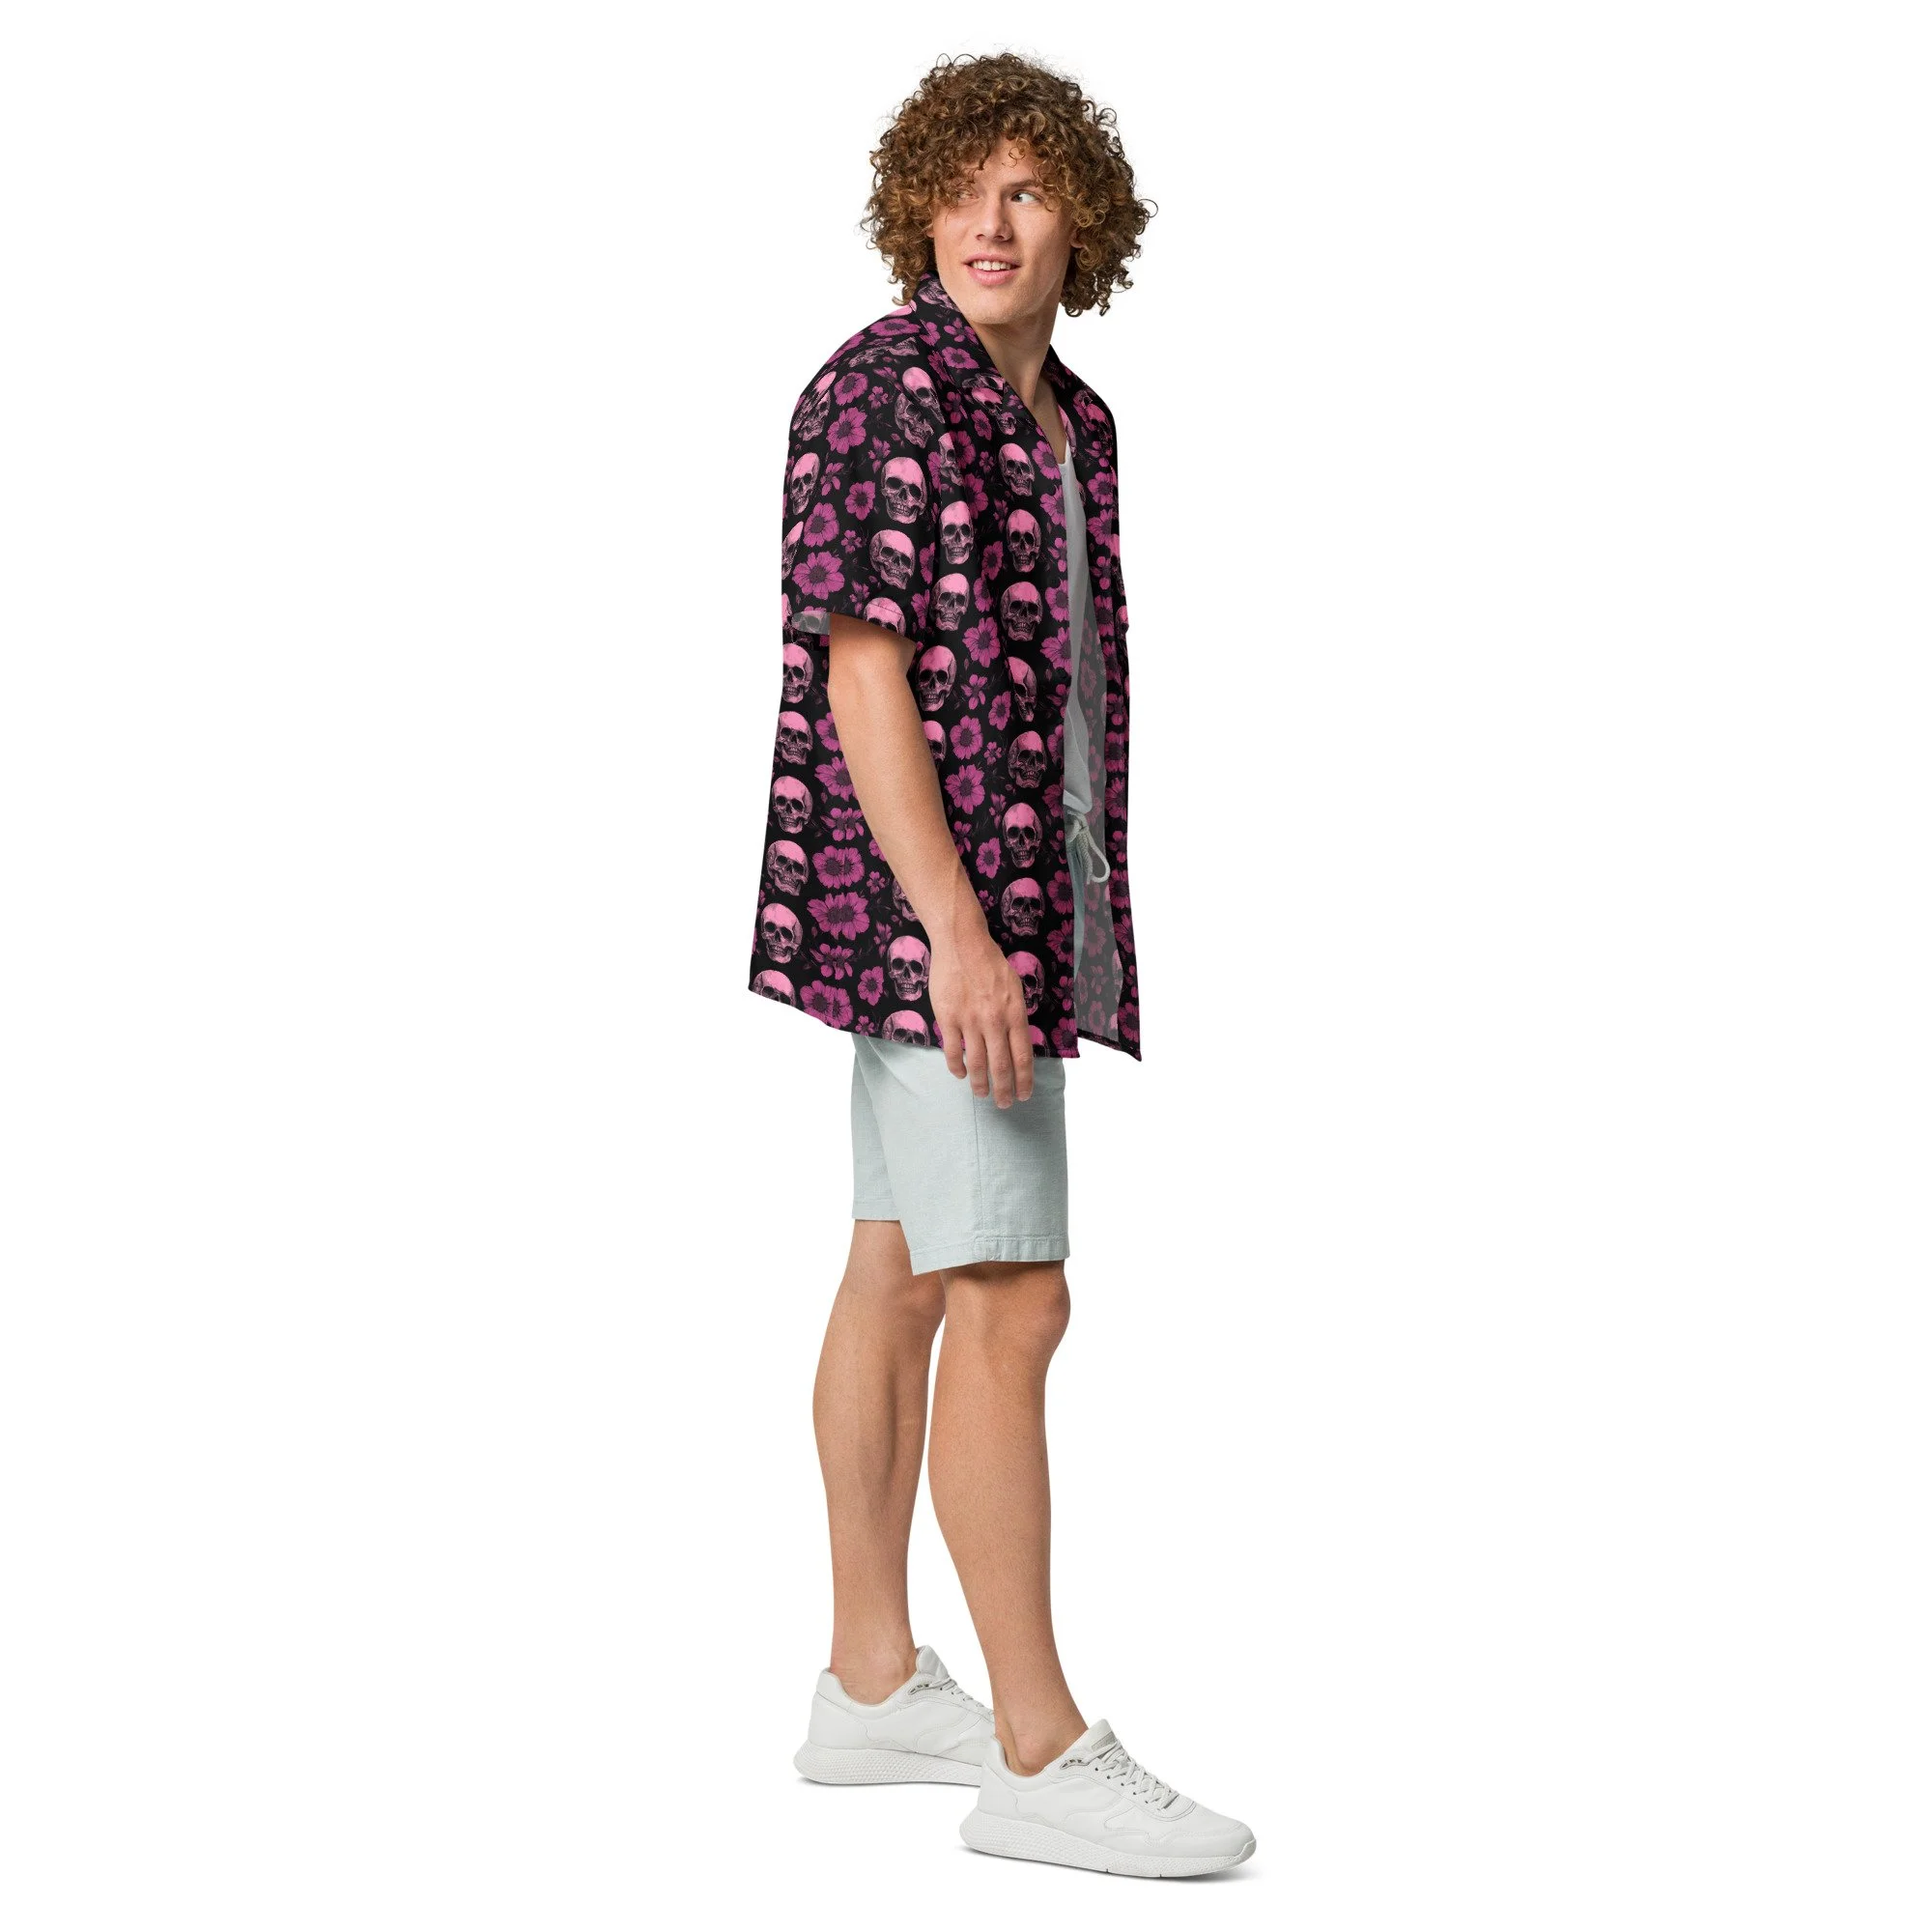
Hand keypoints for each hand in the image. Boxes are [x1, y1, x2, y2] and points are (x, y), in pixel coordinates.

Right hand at [929, 927, 1035, 1105]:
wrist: (962, 942)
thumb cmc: (991, 963)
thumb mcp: (1015, 987)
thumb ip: (1016, 1016)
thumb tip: (1017, 1043)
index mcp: (1014, 1013)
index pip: (1022, 1057)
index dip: (1024, 1080)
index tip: (1024, 1094)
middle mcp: (994, 1020)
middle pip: (1001, 1066)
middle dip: (1004, 1090)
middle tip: (1005, 1104)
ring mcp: (969, 1020)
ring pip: (977, 1063)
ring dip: (980, 1085)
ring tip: (981, 1095)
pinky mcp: (947, 1018)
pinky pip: (953, 1051)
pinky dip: (957, 1068)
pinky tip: (961, 1075)